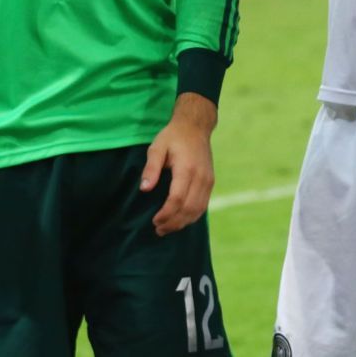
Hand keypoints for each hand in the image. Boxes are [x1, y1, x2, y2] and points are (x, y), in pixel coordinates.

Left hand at [141, 94, 216, 235]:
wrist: (196, 127)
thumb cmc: (173, 137)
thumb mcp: (157, 147)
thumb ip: (151, 168)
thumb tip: (144, 189)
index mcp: (186, 168)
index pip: (178, 199)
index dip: (166, 214)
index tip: (154, 221)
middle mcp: (200, 177)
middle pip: (189, 208)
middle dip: (173, 222)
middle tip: (158, 230)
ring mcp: (208, 180)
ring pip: (198, 210)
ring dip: (183, 223)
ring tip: (167, 228)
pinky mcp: (210, 182)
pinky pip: (203, 205)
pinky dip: (192, 217)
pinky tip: (180, 220)